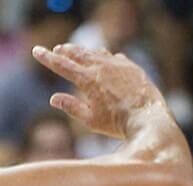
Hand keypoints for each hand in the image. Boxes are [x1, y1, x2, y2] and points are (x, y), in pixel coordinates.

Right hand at [32, 43, 167, 138]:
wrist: (150, 120)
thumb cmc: (119, 124)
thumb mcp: (90, 120)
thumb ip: (71, 107)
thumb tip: (53, 98)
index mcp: (87, 79)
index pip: (61, 64)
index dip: (47, 57)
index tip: (37, 51)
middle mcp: (102, 68)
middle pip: (78, 53)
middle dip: (66, 51)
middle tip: (58, 49)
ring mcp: (119, 66)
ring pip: (97, 53)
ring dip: (85, 51)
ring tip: (79, 52)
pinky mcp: (133, 69)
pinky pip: (116, 58)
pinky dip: (106, 57)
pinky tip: (106, 58)